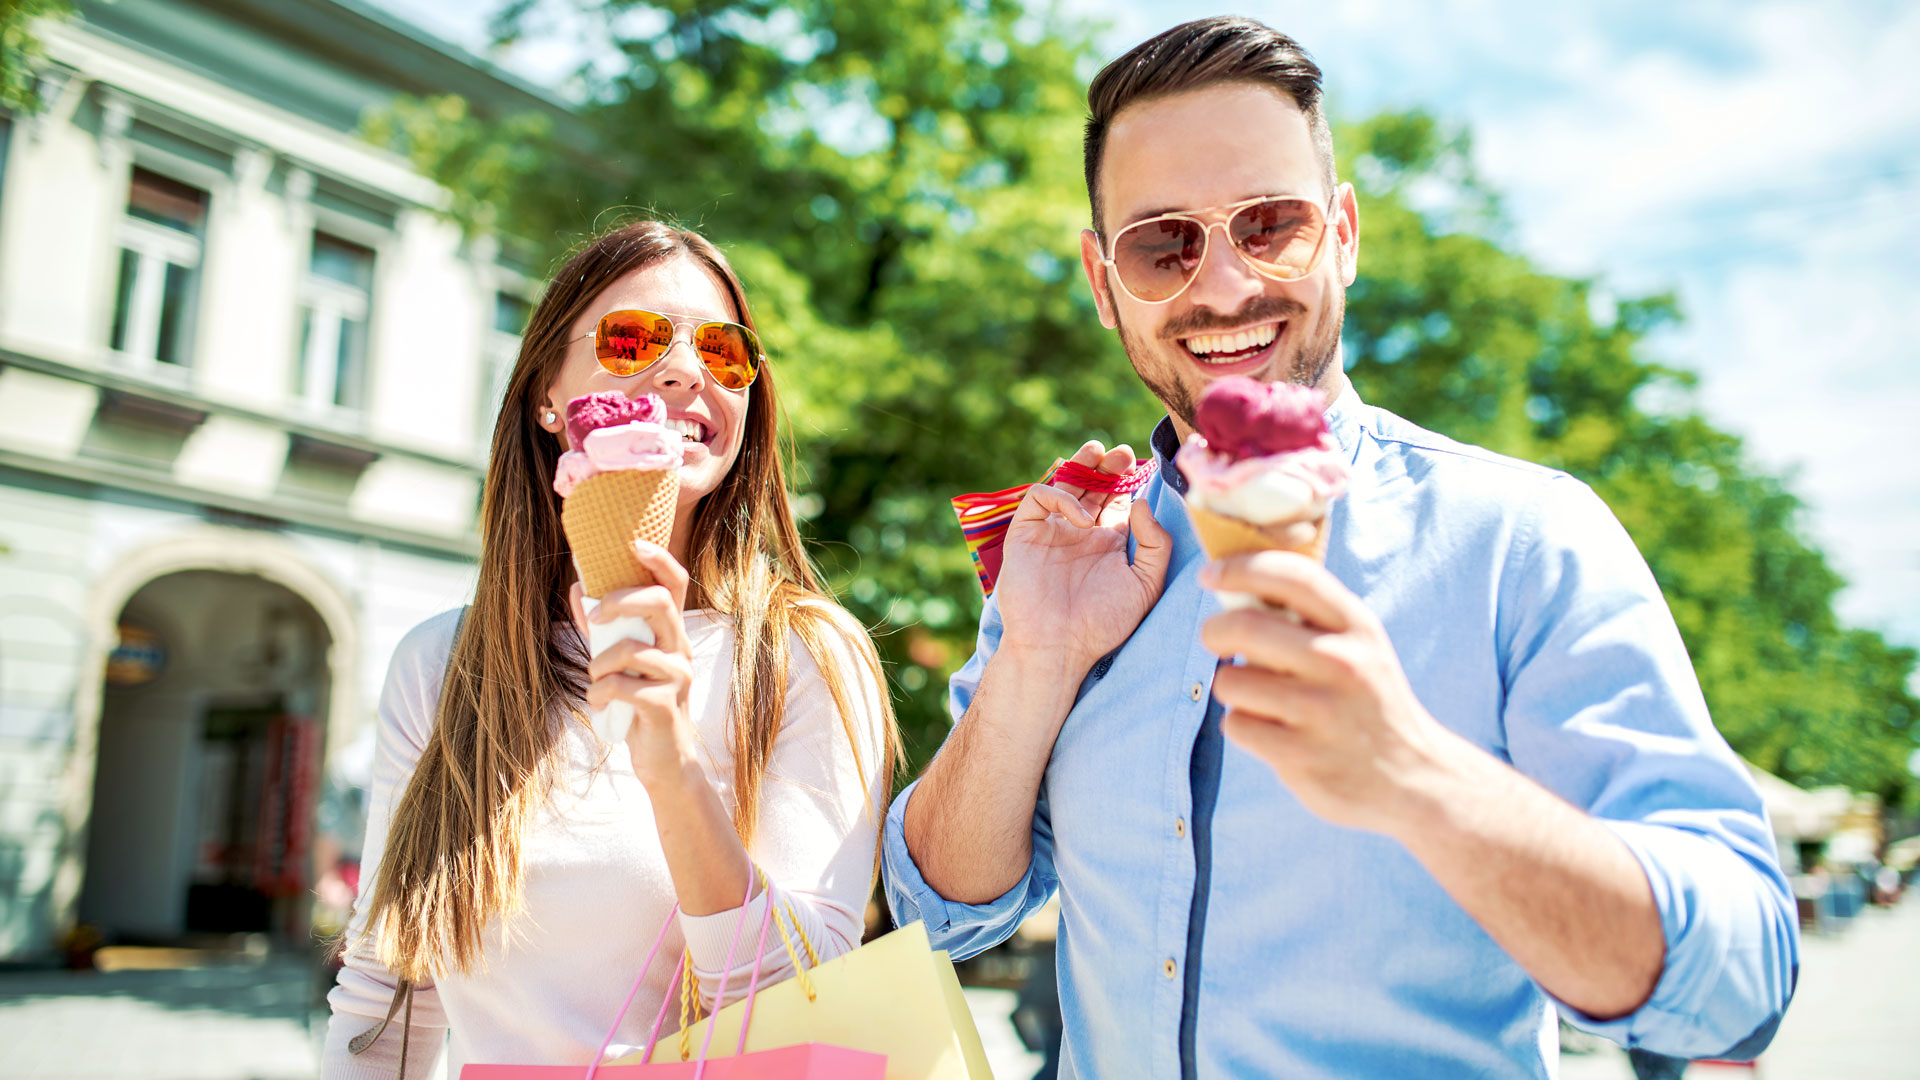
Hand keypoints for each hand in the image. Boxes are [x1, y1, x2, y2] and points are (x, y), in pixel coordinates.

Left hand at [571, 542, 703, 790]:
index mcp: (670, 631)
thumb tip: (580, 585)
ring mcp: (677, 676)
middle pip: (660, 603)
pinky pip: (623, 687)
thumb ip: (602, 626)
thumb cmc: (637, 701)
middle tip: (594, 619)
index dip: (658, 559)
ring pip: (634, 650)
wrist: (664, 758)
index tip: (633, 543)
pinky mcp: (665, 705)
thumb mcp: (618, 659)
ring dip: (600, 664)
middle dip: (621, 602)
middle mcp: (680, 648)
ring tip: (594, 681)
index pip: (675, 583)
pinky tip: (599, 704)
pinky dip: (599, 693)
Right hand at [995, 441, 1172, 671]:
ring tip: (1099, 452)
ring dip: (1081, 464)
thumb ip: (1155, 544)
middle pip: (1092, 486)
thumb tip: (1142, 502)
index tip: (1141, 467)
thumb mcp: (1145, 585)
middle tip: (1121, 454)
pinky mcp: (1025, 533)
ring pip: (1064, 483)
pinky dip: (1061, 498)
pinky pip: (1039, 499)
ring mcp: (1051, 531)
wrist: (1059, 646)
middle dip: (1106, 466)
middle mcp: (1080, 533)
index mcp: (1108, 543)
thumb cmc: (1103, 623)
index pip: (1117, 500)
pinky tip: (1082, 518)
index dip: (1128, 481)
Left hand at [1198, 551, 1468, 835]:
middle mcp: (1341, 664)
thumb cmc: (1367, 701)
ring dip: (1232, 686)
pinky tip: (1273, 732)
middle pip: (1243, 627)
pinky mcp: (1301, 756)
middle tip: (1214, 638)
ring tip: (1261, 697)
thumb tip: (1234, 587)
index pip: (1292, 577)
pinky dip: (1244, 726)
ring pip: (1232, 680)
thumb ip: (1310, 617)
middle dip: (1214, 630)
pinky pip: (1236, 724)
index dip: (1241, 568)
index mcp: (1357, 627)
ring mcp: (1320, 712)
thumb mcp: (1360, 647)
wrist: (1415, 779)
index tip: (1209, 574)